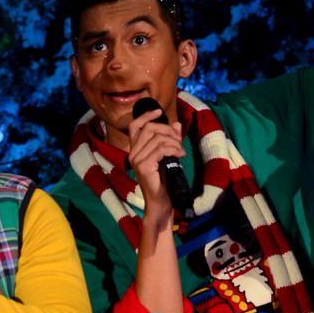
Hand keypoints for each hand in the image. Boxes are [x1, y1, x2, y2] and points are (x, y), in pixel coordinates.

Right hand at [128, 107, 184, 222]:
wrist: (161, 201)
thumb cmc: (163, 180)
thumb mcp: (167, 155)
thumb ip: (170, 139)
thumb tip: (176, 123)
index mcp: (135, 149)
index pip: (135, 126)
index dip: (146, 115)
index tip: (159, 111)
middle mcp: (133, 153)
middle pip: (150, 128)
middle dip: (168, 131)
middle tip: (178, 141)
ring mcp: (137, 160)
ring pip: (158, 138)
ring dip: (174, 142)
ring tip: (180, 151)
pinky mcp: (144, 166)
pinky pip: (161, 149)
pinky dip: (173, 149)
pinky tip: (179, 155)